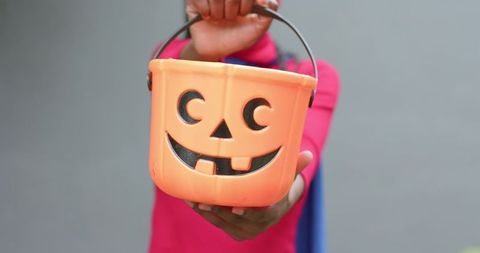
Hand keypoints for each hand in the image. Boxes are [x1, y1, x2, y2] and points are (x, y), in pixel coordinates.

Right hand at [181, 0, 278, 60]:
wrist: (215, 49)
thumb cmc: (236, 37)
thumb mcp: (257, 28)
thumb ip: (268, 14)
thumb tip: (268, 0)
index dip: (249, 1)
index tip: (250, 10)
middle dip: (234, 9)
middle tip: (231, 18)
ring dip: (219, 12)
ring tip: (219, 20)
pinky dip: (206, 11)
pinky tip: (207, 17)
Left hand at [185, 151, 312, 240]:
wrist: (272, 203)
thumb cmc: (279, 185)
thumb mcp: (288, 176)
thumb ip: (296, 166)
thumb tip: (309, 155)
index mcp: (273, 212)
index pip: (262, 216)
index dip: (249, 213)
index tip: (236, 208)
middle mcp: (259, 225)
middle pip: (237, 221)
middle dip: (220, 212)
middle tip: (206, 202)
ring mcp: (245, 229)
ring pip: (223, 223)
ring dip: (207, 213)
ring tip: (193, 200)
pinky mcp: (232, 229)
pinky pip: (216, 222)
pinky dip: (203, 213)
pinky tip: (191, 201)